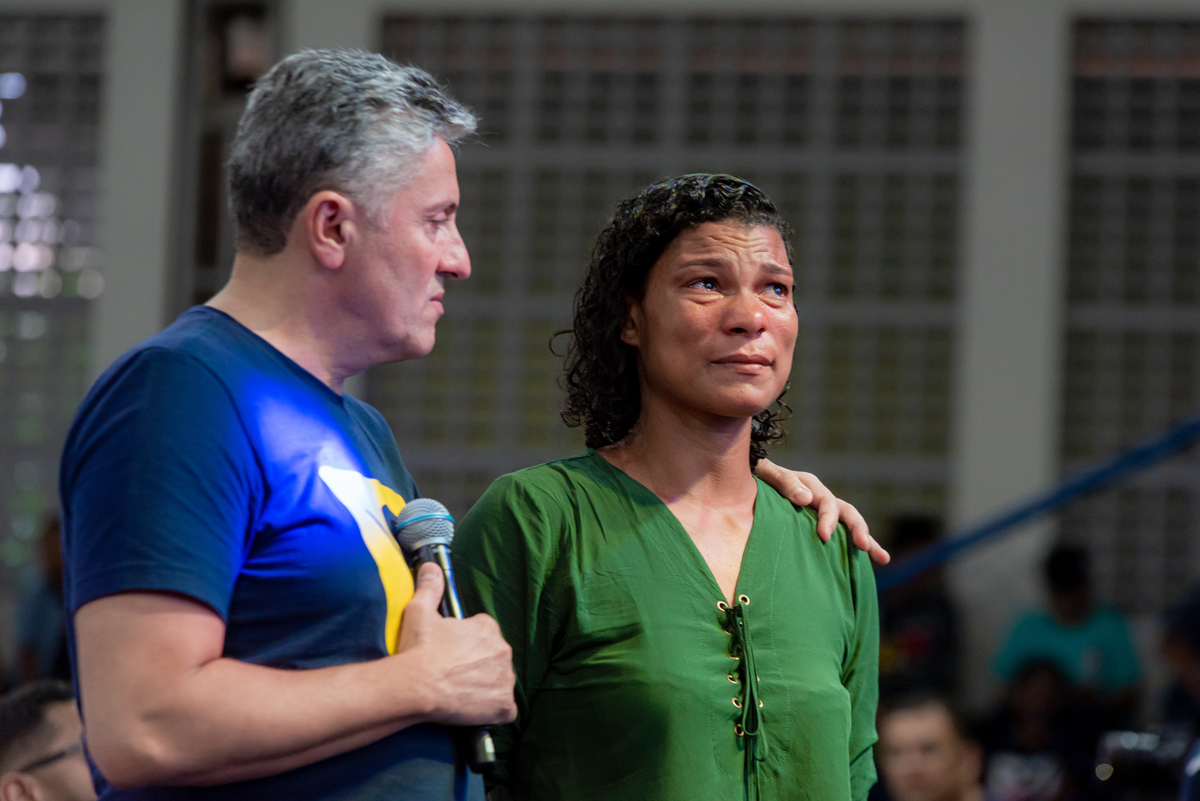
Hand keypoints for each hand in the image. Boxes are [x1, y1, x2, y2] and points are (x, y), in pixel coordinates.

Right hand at [396, 562, 516, 725]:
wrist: (414, 686)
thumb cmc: (418, 650)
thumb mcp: (420, 612)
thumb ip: (430, 587)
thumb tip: (431, 568)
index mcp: (487, 628)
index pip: (484, 635)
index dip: (467, 646)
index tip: (451, 654)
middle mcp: (502, 651)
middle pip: (494, 658)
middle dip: (479, 665)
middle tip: (454, 674)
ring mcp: (505, 679)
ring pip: (499, 682)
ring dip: (485, 687)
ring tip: (460, 692)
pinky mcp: (503, 705)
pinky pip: (504, 708)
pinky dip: (492, 710)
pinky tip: (473, 709)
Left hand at [754, 459, 889, 564]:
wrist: (750, 482)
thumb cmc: (758, 479)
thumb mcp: (769, 475)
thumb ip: (785, 483)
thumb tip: (806, 499)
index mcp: (810, 486)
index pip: (827, 502)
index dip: (828, 518)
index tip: (824, 536)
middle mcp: (821, 499)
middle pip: (847, 512)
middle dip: (857, 529)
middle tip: (862, 546)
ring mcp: (823, 513)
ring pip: (850, 525)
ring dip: (867, 539)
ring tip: (882, 558)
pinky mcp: (820, 526)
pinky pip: (841, 537)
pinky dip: (855, 548)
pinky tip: (872, 563)